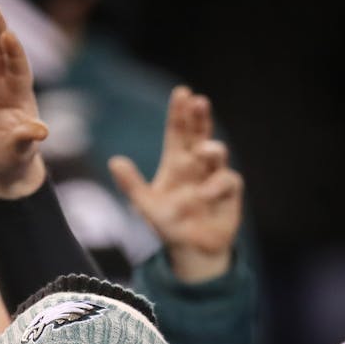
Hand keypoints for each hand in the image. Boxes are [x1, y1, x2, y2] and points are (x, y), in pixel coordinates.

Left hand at [109, 86, 243, 281]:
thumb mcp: (147, 205)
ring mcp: (214, 177)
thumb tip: (115, 161)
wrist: (192, 250)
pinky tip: (206, 193)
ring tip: (204, 151)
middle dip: (201, 118)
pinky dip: (218, 184)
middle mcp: (197, 165)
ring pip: (218, 154)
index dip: (180, 113)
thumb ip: (132, 185)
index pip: (179, 132)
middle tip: (199, 101)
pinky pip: (228, 181)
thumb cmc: (170, 224)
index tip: (182, 93)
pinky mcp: (229, 193)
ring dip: (212, 149)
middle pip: (200, 135)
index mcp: (177, 162)